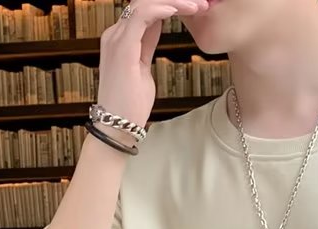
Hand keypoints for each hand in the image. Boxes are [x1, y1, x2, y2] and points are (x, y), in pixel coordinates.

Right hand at [97, 0, 208, 129]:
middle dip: (175, 0)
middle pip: (145, 1)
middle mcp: (115, 34)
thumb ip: (146, 45)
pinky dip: (161, 9)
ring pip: (144, 3)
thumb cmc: (130, 105)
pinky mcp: (122, 48)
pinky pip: (141, 16)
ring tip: (198, 5)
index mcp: (120, 38)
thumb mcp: (143, 68)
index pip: (145, 9)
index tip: (195, 8)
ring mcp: (116, 39)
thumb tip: (156, 28)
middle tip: (202, 3)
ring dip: (174, 2)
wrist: (117, 126)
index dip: (171, 4)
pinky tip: (179, 9)